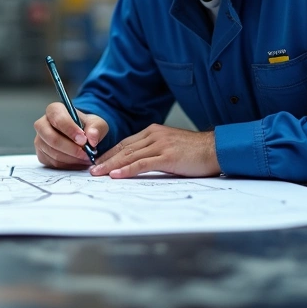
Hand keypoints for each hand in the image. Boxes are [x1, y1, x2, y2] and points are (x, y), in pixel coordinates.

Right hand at [33, 102, 107, 168]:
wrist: (81, 137)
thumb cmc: (86, 127)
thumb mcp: (96, 123)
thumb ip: (96, 128)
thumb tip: (92, 137)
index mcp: (54, 110)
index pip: (57, 118)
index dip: (70, 129)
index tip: (83, 140)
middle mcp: (42, 124)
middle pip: (52, 138)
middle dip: (71, 148)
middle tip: (86, 154)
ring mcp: (40, 140)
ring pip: (53, 153)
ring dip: (72, 159)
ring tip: (86, 159)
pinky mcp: (41, 154)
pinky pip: (53, 163)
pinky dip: (68, 165)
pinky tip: (78, 162)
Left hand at [89, 125, 219, 178]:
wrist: (216, 149)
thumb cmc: (195, 152)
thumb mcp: (171, 147)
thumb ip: (155, 151)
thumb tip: (139, 163)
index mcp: (153, 132)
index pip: (125, 143)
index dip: (109, 153)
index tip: (97, 162)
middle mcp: (154, 135)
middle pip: (123, 148)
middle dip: (105, 159)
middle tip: (90, 169)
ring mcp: (160, 145)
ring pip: (129, 156)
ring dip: (110, 165)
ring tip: (97, 173)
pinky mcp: (167, 156)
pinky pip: (142, 163)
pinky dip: (127, 169)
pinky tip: (116, 175)